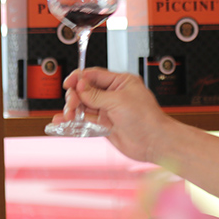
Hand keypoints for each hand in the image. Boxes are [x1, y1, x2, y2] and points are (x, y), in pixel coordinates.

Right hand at [50, 67, 172, 163]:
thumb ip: (96, 94)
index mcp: (120, 82)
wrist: (154, 143)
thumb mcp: (118, 101)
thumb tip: (80, 86)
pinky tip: (63, 122)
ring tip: (68, 116)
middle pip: (86, 90)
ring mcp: (108, 110)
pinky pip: (85, 119)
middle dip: (75, 96)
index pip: (94, 75)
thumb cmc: (147, 119)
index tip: (68, 83)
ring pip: (84, 105)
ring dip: (73, 109)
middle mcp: (113, 94)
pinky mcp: (104, 124)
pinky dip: (74, 120)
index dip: (79, 78)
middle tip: (71, 106)